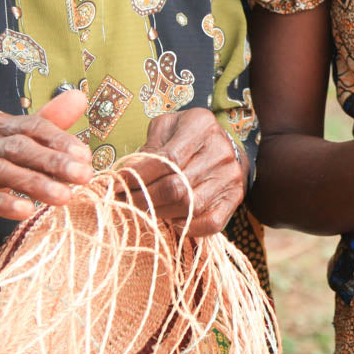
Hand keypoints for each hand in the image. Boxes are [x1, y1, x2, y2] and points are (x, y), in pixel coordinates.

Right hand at [0, 89, 91, 242]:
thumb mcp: (20, 143)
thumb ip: (49, 122)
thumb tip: (79, 96)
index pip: (33, 126)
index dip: (60, 140)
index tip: (85, 157)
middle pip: (20, 147)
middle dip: (54, 161)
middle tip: (84, 176)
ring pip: (4, 172)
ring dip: (37, 184)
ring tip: (65, 197)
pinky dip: (6, 204)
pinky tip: (27, 212)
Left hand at [123, 108, 246, 237]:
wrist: (225, 146)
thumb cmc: (187, 136)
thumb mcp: (166, 128)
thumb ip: (148, 147)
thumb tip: (129, 174)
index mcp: (200, 126)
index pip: (166, 159)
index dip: (139, 176)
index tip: (118, 185)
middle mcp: (219, 151)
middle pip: (176, 187)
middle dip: (145, 198)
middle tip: (126, 202)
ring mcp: (230, 176)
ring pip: (189, 207)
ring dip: (161, 213)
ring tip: (146, 210)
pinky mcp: (235, 197)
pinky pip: (211, 223)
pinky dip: (189, 227)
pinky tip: (174, 221)